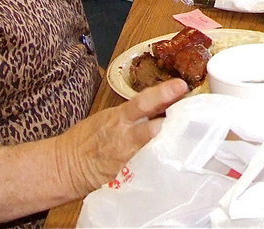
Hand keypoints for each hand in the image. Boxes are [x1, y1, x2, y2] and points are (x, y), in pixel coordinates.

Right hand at [52, 78, 187, 195]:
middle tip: (196, 117)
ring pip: (156, 151)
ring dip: (174, 145)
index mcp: (119, 117)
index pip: (143, 102)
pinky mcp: (129, 178)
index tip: (181, 86)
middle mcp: (125, 138)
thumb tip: (169, 100)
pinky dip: (165, 165)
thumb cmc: (91, 137)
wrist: (67, 164)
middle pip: (155, 129)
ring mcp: (128, 160)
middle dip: (176, 123)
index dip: (163, 93)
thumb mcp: (112, 117)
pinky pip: (151, 170)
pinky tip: (179, 161)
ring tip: (193, 139)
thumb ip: (138, 112)